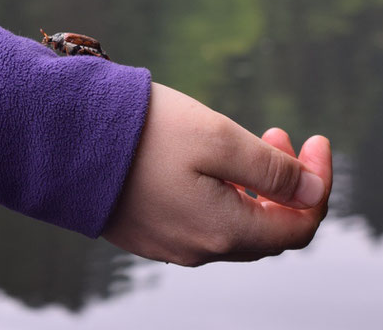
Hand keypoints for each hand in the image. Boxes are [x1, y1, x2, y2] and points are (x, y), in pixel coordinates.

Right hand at [102, 83, 331, 265]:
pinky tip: (216, 164)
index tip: (317, 141)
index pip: (298, 226)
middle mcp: (200, 249)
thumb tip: (312, 193)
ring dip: (257, 187)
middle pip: (269, 228)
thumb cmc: (143, 133)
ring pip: (238, 225)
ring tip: (254, 141)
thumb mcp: (218, 139)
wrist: (64, 140)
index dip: (318, 186)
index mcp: (223, 231)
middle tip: (282, 135)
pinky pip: (207, 222)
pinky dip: (227, 195)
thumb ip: (272, 171)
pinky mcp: (152, 232)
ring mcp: (173, 245)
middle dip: (288, 184)